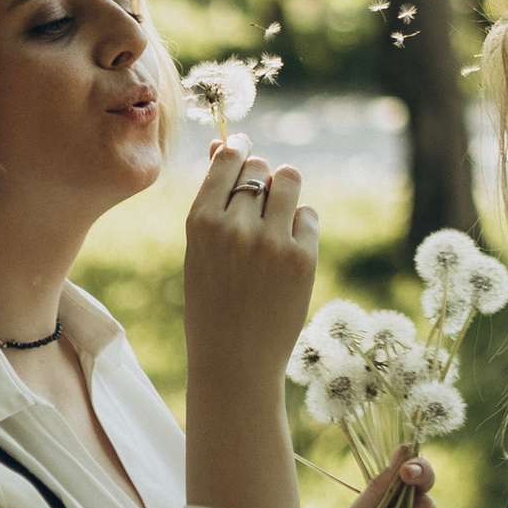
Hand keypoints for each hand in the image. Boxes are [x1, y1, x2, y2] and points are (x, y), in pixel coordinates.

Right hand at [182, 151, 316, 392]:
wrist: (234, 362)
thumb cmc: (212, 303)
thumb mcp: (200, 249)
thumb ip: (213, 199)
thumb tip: (222, 145)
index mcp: (201, 223)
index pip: (228, 159)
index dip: (239, 149)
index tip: (243, 149)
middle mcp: (235, 227)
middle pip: (260, 167)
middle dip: (261, 177)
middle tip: (258, 204)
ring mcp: (271, 242)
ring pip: (289, 180)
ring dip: (286, 190)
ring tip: (277, 218)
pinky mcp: (302, 258)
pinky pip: (308, 215)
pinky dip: (300, 225)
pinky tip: (287, 252)